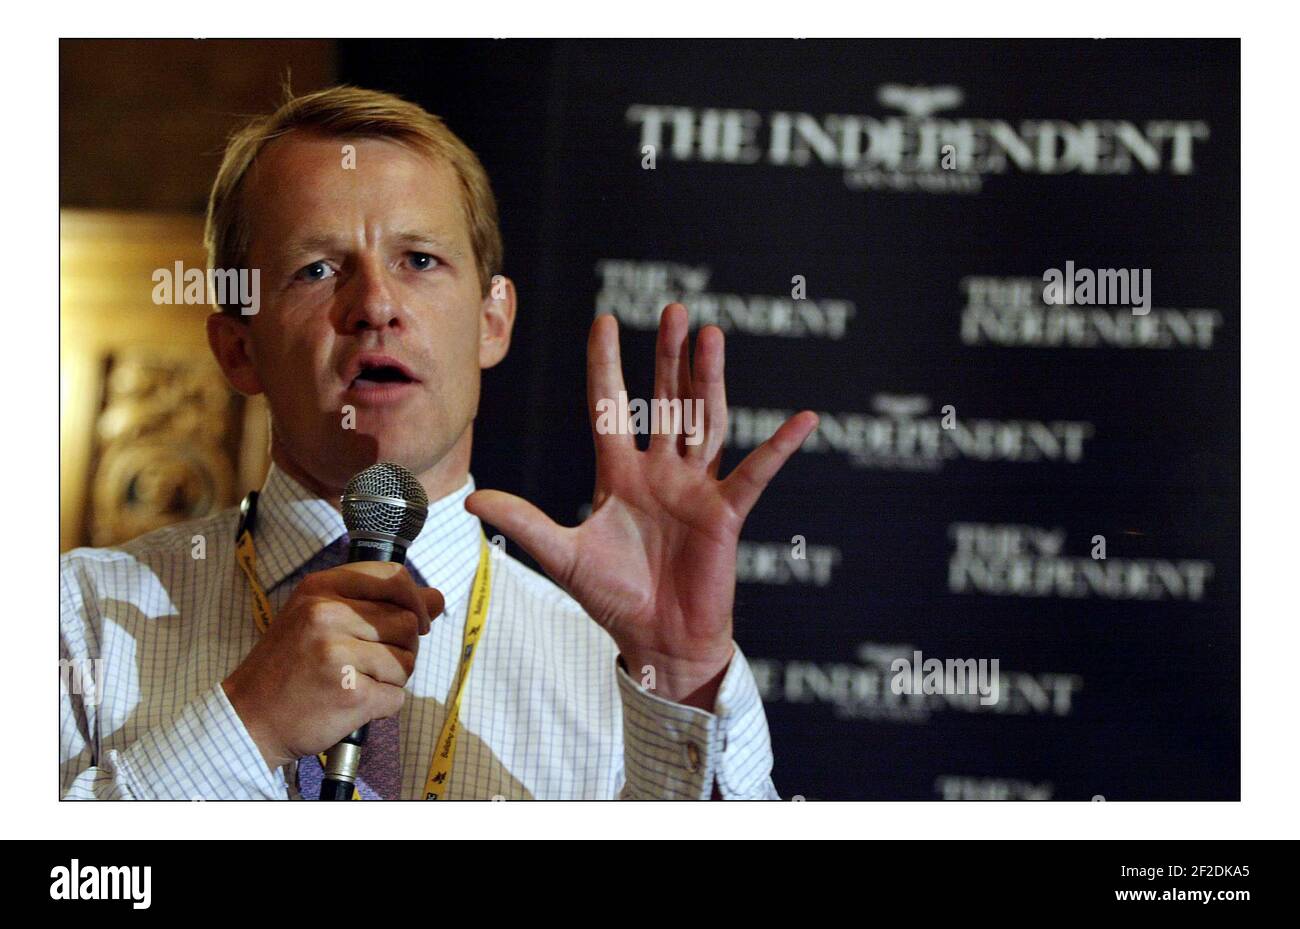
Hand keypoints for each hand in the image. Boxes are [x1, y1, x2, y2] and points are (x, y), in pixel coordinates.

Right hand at [222, 562, 443, 770]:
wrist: (249, 718)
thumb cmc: (291, 666)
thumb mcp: (322, 618)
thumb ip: (379, 603)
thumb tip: (438, 598)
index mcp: (321, 588)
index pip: (394, 577)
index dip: (416, 601)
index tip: (417, 622)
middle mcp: (327, 615)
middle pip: (408, 623)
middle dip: (400, 648)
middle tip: (366, 663)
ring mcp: (338, 655)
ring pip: (407, 662)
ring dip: (391, 679)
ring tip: (355, 682)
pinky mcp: (349, 694)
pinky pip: (397, 697)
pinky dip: (382, 706)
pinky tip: (351, 704)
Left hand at [466, 303, 816, 708]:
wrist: (656, 640)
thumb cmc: (614, 598)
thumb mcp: (563, 556)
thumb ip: (524, 523)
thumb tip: (472, 500)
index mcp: (619, 475)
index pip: (611, 408)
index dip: (608, 366)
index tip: (605, 322)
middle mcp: (660, 471)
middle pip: (665, 401)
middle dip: (668, 357)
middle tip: (675, 309)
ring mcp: (696, 488)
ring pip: (703, 421)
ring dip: (708, 379)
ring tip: (710, 334)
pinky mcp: (726, 513)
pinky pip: (755, 473)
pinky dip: (779, 448)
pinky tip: (803, 419)